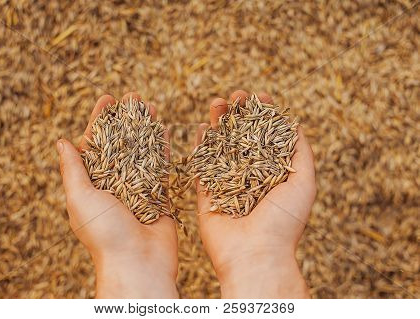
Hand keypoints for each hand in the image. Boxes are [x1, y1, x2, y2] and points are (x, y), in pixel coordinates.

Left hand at [57, 93, 177, 297]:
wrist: (138, 263)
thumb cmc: (104, 234)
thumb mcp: (80, 198)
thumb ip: (73, 170)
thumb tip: (62, 142)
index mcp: (93, 183)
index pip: (96, 143)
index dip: (100, 119)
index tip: (107, 98)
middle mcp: (115, 182)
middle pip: (121, 142)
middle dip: (127, 118)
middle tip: (134, 96)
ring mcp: (139, 187)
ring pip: (142, 150)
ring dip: (146, 127)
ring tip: (151, 105)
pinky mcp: (159, 193)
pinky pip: (161, 165)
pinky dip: (163, 146)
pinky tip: (165, 128)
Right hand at [196, 90, 315, 297]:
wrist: (255, 255)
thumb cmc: (284, 221)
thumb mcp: (304, 183)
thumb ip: (301, 153)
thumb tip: (296, 125)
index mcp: (272, 174)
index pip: (266, 137)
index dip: (263, 115)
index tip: (260, 95)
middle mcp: (249, 177)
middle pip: (241, 138)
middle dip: (239, 114)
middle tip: (236, 95)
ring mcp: (226, 185)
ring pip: (220, 147)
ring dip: (218, 123)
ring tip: (217, 102)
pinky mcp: (206, 195)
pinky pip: (201, 167)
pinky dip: (200, 147)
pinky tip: (199, 128)